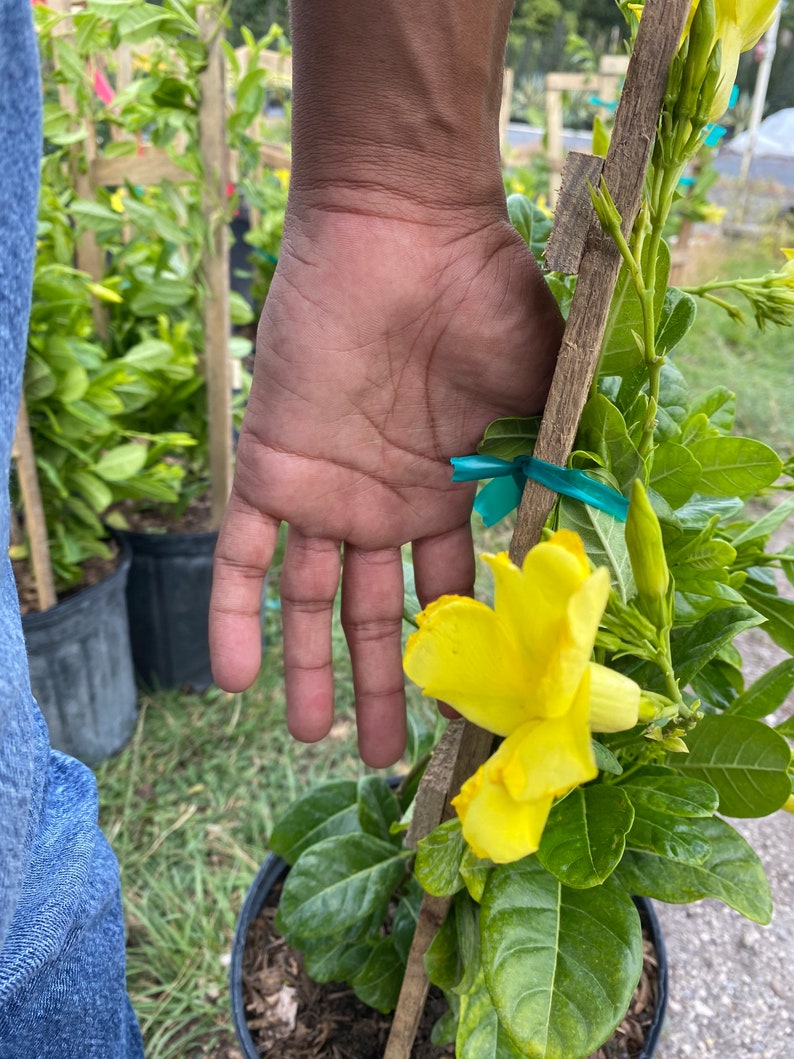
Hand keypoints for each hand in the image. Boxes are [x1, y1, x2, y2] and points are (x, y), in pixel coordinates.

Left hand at [210, 205, 562, 766]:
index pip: (451, 592)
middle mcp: (384, 503)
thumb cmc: (484, 297)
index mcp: (449, 493)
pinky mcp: (271, 464)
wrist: (402, 228)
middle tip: (389, 758)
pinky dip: (232, 612)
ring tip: (315, 738)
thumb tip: (612, 540)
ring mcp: (326, 489)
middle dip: (387, 683)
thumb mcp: (541, 394)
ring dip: (309, 669)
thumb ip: (559, 465)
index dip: (460, 654)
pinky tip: (231, 679)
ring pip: (308, 600)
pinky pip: (242, 551)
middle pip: (379, 613)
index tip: (469, 718)